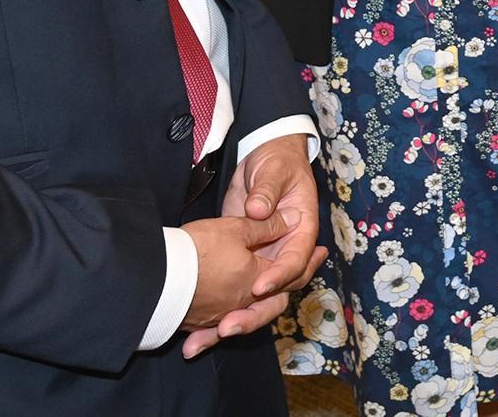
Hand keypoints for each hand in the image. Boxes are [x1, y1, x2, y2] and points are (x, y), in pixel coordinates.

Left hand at [179, 136, 326, 356]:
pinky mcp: (243, 262)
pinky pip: (234, 293)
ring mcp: (264, 260)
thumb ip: (267, 189)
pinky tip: (194, 334)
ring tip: (203, 340)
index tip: (259, 287)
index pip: (295, 262)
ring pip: (254, 301)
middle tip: (228, 327)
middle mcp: (285, 252)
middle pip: (277, 292)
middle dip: (252, 313)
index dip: (279, 276)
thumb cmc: (276, 161)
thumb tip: (259, 209)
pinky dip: (216, 314)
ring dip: (231, 322)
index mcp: (302, 232)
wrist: (264, 157)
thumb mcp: (274, 170)